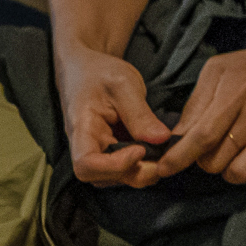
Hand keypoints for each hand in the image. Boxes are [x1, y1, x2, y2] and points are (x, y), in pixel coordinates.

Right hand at [56, 42, 171, 187]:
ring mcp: (95, 151)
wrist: (86, 69)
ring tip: (162, 155)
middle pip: (101, 176)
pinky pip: (121, 169)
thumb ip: (140, 114)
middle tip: (163, 159)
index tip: (140, 149)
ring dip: (139, 173)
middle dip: (134, 173)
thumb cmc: (100, 72)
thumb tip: (162, 139)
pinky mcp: (107, 152)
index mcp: (82, 128)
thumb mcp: (124, 84)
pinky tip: (156, 152)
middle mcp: (84, 146)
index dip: (114, 165)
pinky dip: (140, 166)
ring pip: (113, 177)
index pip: (86, 164)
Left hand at [139, 29, 245, 191]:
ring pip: (241, 173)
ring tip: (235, 156)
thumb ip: (198, 101)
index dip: (178, 158)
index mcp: (237, 91)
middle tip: (213, 149)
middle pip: (216, 161)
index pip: (200, 136)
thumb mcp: (223, 69)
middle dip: (205, 162)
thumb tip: (177, 136)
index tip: (164, 169)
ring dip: (231, 171)